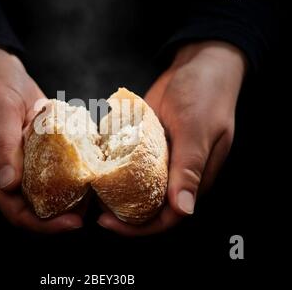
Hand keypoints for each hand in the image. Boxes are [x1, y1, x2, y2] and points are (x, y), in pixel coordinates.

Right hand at [0, 47, 82, 232]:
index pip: (16, 212)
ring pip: (53, 191)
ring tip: (98, 191)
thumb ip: (1, 148)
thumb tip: (9, 185)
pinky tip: (96, 167)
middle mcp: (17, 174)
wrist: (1, 75)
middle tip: (92, 210)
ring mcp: (32, 163)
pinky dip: (78, 171)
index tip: (71, 223)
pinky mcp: (47, 150)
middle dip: (65, 216)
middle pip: (39, 209)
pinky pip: (62, 168)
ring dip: (76, 196)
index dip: (42, 225)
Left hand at [97, 41, 245, 235]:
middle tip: (91, 209)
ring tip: (86, 189)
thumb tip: (184, 210)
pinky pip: (127, 161)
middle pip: (146, 207)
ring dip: (112, 191)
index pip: (166, 218)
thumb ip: (190, 169)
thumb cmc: (205, 95)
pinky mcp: (146, 144)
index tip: (108, 223)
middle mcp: (174, 175)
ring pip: (135, 186)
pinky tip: (91, 163)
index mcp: (192, 180)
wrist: (197, 65)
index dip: (138, 227)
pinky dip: (112, 165)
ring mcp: (159, 159)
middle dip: (119, 213)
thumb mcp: (197, 131)